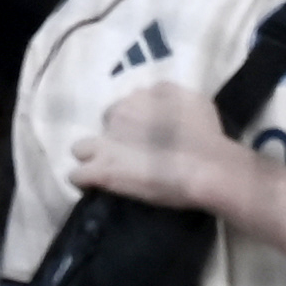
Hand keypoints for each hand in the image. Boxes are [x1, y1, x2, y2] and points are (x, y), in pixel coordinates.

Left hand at [67, 75, 252, 216]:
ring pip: (81, 148)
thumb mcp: (193, 100)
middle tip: (133, 156)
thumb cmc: (208, 136)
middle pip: (105, 124)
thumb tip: (161, 104)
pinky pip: (77, 175)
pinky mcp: (102, 171)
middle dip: (114, 137)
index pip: (126, 106)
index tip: (147, 138)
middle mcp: (119, 113)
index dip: (135, 124)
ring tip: (110, 172)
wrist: (206, 165)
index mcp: (141, 96)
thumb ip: (171, 98)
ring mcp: (107, 143)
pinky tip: (97, 188)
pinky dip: (85, 181)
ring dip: (92, 158)